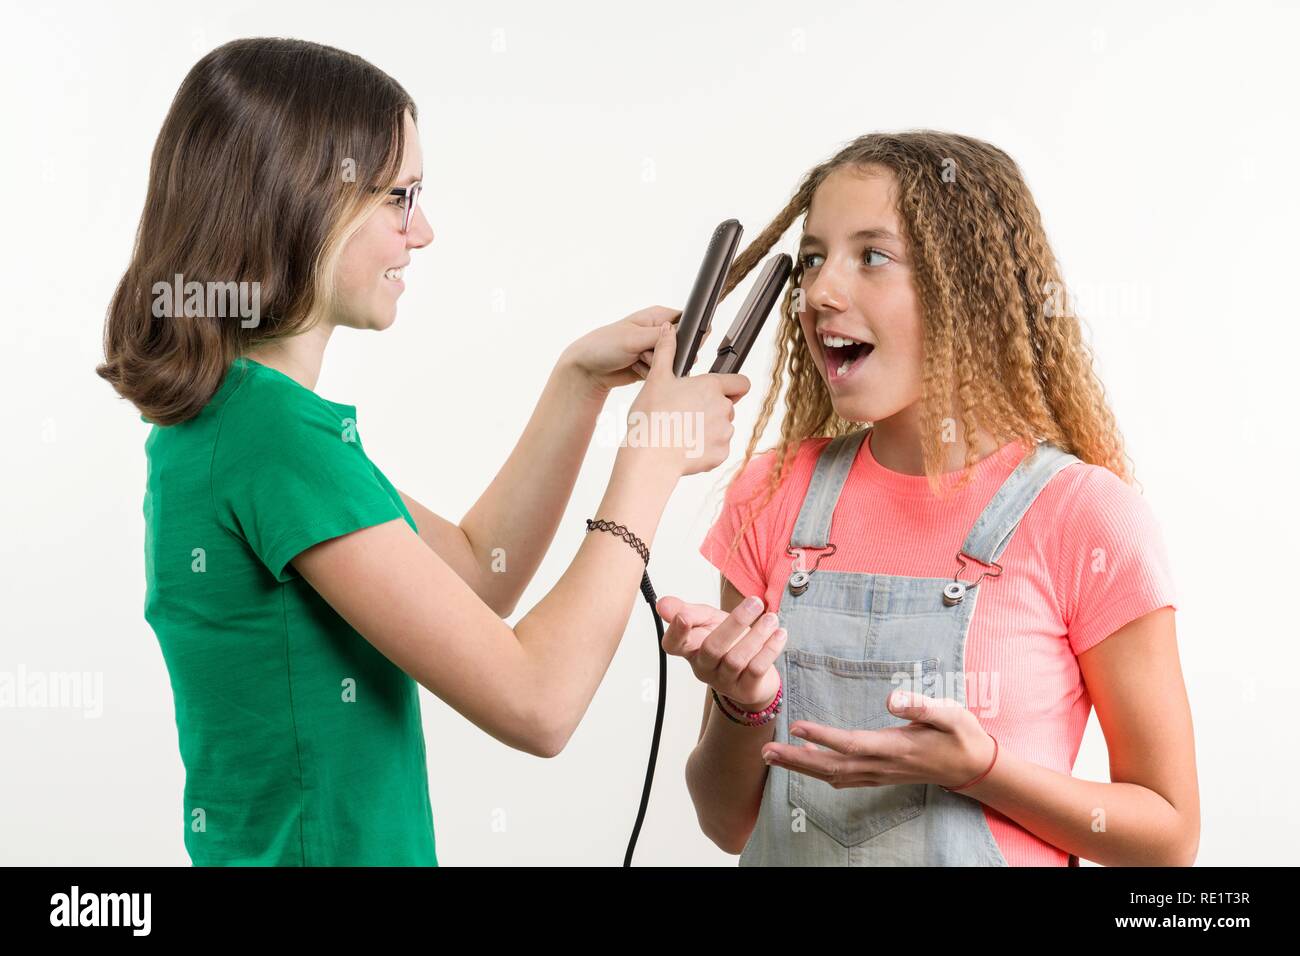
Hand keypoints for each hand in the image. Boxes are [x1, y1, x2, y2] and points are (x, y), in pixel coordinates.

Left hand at [560, 306, 680, 391]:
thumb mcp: (634, 337)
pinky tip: (635, 369)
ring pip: (672, 361)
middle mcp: (658, 332)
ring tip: (637, 361)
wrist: (588, 370)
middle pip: (680, 345)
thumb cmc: (604, 345)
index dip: (685, 335)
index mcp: (657, 317)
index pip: (685, 322)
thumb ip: (662, 336)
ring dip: (656, 366)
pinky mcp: (651, 366)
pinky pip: (662, 373)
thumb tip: (685, 334)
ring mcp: (655, 350)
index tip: (672, 345)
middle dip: (667, 354)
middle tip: (645, 353)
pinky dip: (651, 375)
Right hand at [623, 323, 750, 476]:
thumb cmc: (652, 418)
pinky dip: (705, 449)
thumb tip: (668, 330)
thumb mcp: (656, 379)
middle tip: (685, 413)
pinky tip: (685, 447)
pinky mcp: (720, 455)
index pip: (740, 382)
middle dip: (711, 409)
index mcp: (711, 387)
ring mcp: (724, 433)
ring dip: (708, 429)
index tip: (721, 390)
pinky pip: (717, 449)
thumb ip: (666, 352)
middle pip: (727, 406)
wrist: (650, 457)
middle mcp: (724, 408)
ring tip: (682, 432)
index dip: (732, 385)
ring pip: (722, 428)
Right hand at [656, 593, 784, 712]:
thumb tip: (662, 605)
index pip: (673, 645)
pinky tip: (779, 634)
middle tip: (756, 602)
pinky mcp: (745, 690)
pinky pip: (756, 669)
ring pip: (736, 659)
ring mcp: (724, 681)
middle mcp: (704, 667)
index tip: (684, 617)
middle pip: (712, 648)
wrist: (753, 673)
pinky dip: (769, 650)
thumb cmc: (727, 640)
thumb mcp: (707, 621)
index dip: (675, 633)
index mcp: (689, 649)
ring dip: (756, 635)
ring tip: (771, 618)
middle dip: (735, 623)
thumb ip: (688, 611)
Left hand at [760, 690, 997, 790]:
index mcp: (895, 746)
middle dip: (796, 759)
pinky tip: (804, 758)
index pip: (851, 743)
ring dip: (801, 766)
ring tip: (772, 756)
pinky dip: (818, 770)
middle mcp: (882, 765)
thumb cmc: (960, 735)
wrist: (972, 766)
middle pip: (832, 766)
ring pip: (833, 774)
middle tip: (765, 751)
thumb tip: (891, 698)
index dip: (822, 736)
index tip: (795, 726)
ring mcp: (879, 773)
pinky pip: (842, 777)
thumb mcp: (949, 714)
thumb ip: (921, 705)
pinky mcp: (879, 775)